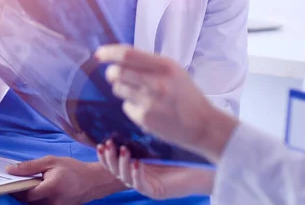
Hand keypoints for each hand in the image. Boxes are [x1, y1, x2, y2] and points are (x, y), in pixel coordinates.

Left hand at [6, 156, 125, 204]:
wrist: (92, 181)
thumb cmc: (72, 169)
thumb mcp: (51, 161)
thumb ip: (30, 166)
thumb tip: (9, 170)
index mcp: (51, 187)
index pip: (26, 195)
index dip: (18, 189)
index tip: (14, 182)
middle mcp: (53, 202)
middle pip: (29, 203)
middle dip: (24, 194)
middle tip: (26, 183)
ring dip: (32, 198)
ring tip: (38, 186)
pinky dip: (39, 201)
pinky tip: (43, 192)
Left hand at [95, 45, 237, 161]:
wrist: (202, 125)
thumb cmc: (186, 95)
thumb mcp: (174, 71)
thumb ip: (150, 64)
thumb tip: (119, 57)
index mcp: (165, 66)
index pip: (128, 54)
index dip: (109, 53)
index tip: (98, 54)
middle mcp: (156, 83)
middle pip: (116, 72)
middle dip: (110, 73)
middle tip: (114, 75)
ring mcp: (149, 102)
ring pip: (118, 89)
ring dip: (122, 89)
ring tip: (139, 93)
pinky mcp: (144, 119)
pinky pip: (126, 107)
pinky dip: (132, 106)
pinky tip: (148, 109)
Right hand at [97, 140, 214, 199]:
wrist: (204, 167)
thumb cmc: (184, 153)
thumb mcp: (160, 140)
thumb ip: (145, 134)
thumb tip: (133, 113)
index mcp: (137, 164)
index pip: (116, 161)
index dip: (106, 154)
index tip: (100, 143)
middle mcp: (140, 175)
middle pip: (116, 170)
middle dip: (109, 158)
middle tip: (107, 146)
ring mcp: (147, 185)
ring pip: (126, 178)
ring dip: (122, 164)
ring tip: (123, 150)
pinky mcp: (156, 192)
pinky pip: (141, 185)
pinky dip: (137, 174)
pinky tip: (137, 163)